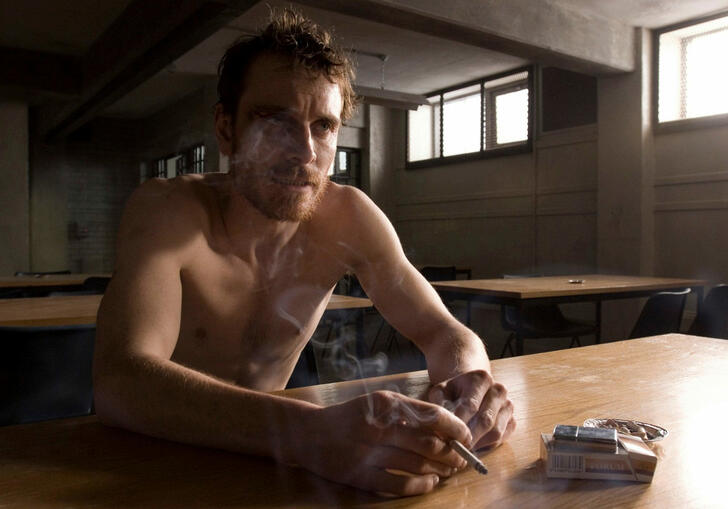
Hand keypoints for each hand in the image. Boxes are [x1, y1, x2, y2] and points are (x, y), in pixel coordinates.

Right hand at [296, 390, 471, 495]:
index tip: (467, 437)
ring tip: (448, 471)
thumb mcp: (379, 404)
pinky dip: (420, 486)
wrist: (308, 432)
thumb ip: (409, 413)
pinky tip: (429, 483)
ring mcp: (369, 452)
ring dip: (439, 470)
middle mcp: (378, 426)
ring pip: (418, 464)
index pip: (431, 415)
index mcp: (386, 403)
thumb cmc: (351, 417)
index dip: (455, 428)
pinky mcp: (360, 475)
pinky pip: (399, 484)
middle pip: (429, 443)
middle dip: (451, 453)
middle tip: (461, 459)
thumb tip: (446, 429)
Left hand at [427, 370, 514, 449]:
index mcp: (481, 378)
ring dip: (478, 444)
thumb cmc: (452, 393)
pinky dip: (487, 446)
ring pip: (495, 432)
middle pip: (485, 420)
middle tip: (455, 449)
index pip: (470, 406)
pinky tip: (473, 445)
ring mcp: (508, 405)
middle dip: (469, 438)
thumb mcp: (441, 393)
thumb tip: (445, 429)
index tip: (447, 438)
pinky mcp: (512, 421)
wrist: (467, 391)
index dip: (459, 424)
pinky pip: (501, 439)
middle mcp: (498, 390)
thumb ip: (441, 408)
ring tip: (462, 448)